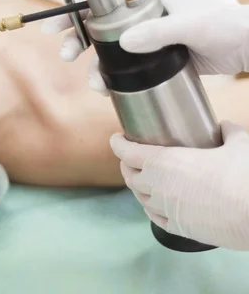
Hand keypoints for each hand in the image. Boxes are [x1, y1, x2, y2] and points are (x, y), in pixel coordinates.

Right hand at [42, 0, 233, 95]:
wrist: (245, 46)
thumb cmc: (224, 26)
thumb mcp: (191, 26)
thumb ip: (159, 31)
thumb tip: (124, 42)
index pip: (101, 2)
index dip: (75, 13)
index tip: (53, 27)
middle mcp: (140, 16)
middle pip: (97, 27)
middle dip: (77, 41)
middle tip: (67, 56)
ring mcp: (145, 38)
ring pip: (107, 51)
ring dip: (94, 68)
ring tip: (96, 86)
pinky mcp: (152, 58)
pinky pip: (123, 67)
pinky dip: (111, 78)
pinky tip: (108, 90)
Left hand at [111, 121, 248, 250]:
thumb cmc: (242, 177)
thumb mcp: (237, 146)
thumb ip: (228, 133)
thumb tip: (225, 126)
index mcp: (163, 162)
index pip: (127, 152)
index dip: (118, 144)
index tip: (117, 138)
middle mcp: (157, 186)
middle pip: (129, 175)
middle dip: (126, 165)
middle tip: (130, 158)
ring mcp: (164, 208)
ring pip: (139, 197)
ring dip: (137, 186)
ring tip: (140, 179)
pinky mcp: (176, 227)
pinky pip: (154, 217)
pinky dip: (150, 208)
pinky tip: (152, 205)